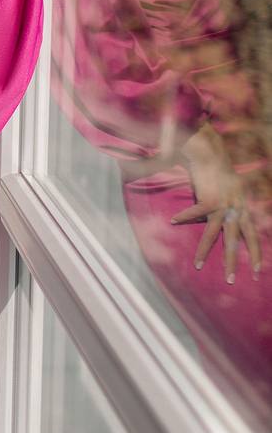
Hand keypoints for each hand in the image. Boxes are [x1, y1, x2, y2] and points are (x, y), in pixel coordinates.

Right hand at [171, 129, 262, 283]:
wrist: (211, 152)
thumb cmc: (219, 168)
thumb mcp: (234, 188)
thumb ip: (234, 204)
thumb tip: (231, 217)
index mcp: (243, 207)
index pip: (253, 234)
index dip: (256, 253)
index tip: (258, 271)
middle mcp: (235, 208)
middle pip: (235, 240)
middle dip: (233, 261)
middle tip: (231, 280)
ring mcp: (222, 204)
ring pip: (213, 234)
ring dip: (204, 251)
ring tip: (198, 265)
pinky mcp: (208, 198)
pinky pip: (194, 213)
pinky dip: (183, 217)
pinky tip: (174, 221)